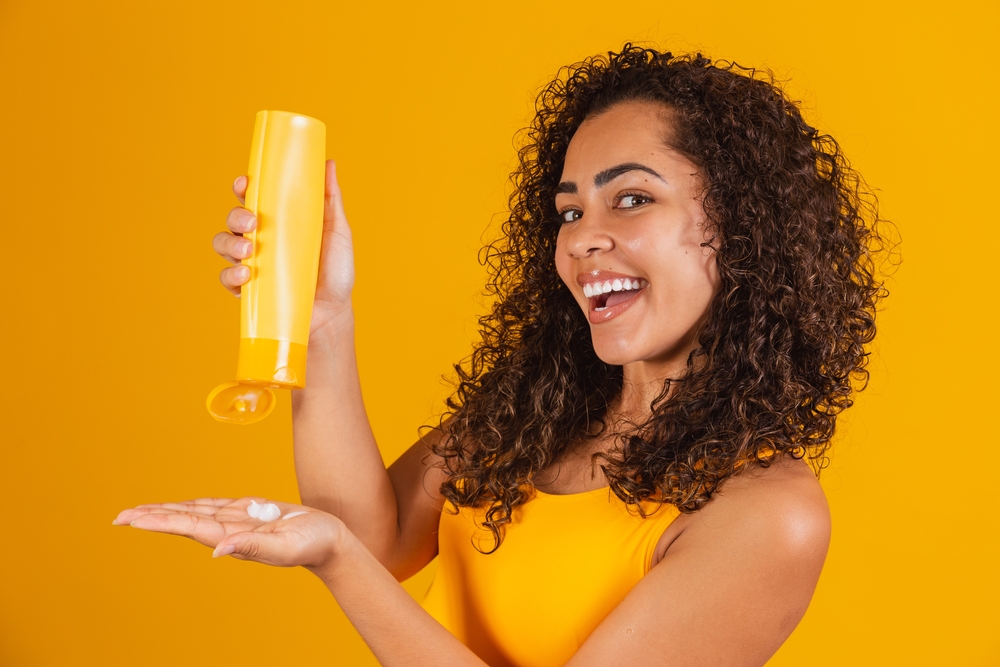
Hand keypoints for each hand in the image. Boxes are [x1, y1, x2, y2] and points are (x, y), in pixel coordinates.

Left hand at [114, 497, 346, 573]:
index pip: (188, 527)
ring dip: (167, 511)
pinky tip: (180, 506)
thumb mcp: (287, 546)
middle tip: (120, 517)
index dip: (160, 522)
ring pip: (193, 514)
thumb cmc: (313, 544)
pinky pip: (213, 507)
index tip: (133, 520)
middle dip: (152, 518)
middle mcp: (228, 532)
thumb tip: (219, 551)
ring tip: (139, 512)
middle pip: (183, 521)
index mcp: (232, 539)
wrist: (329, 541)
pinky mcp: (248, 513)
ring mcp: (236, 523)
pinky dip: (192, 505)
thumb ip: (254, 548)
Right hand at [213, 160, 356, 334]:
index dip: (244, 187)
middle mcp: (261, 240)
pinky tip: (246, 276)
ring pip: (223, 243)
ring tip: (250, 250)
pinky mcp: (248, 290)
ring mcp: (252, 264)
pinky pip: (226, 278)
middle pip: (234, 218)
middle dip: (236, 215)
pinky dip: (231, 275)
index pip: (254, 198)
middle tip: (253, 222)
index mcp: (279, 222)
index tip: (246, 183)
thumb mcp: (337, 232)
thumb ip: (330, 199)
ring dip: (230, 242)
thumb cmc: (336, 272)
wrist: (334, 313)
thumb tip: (328, 162)